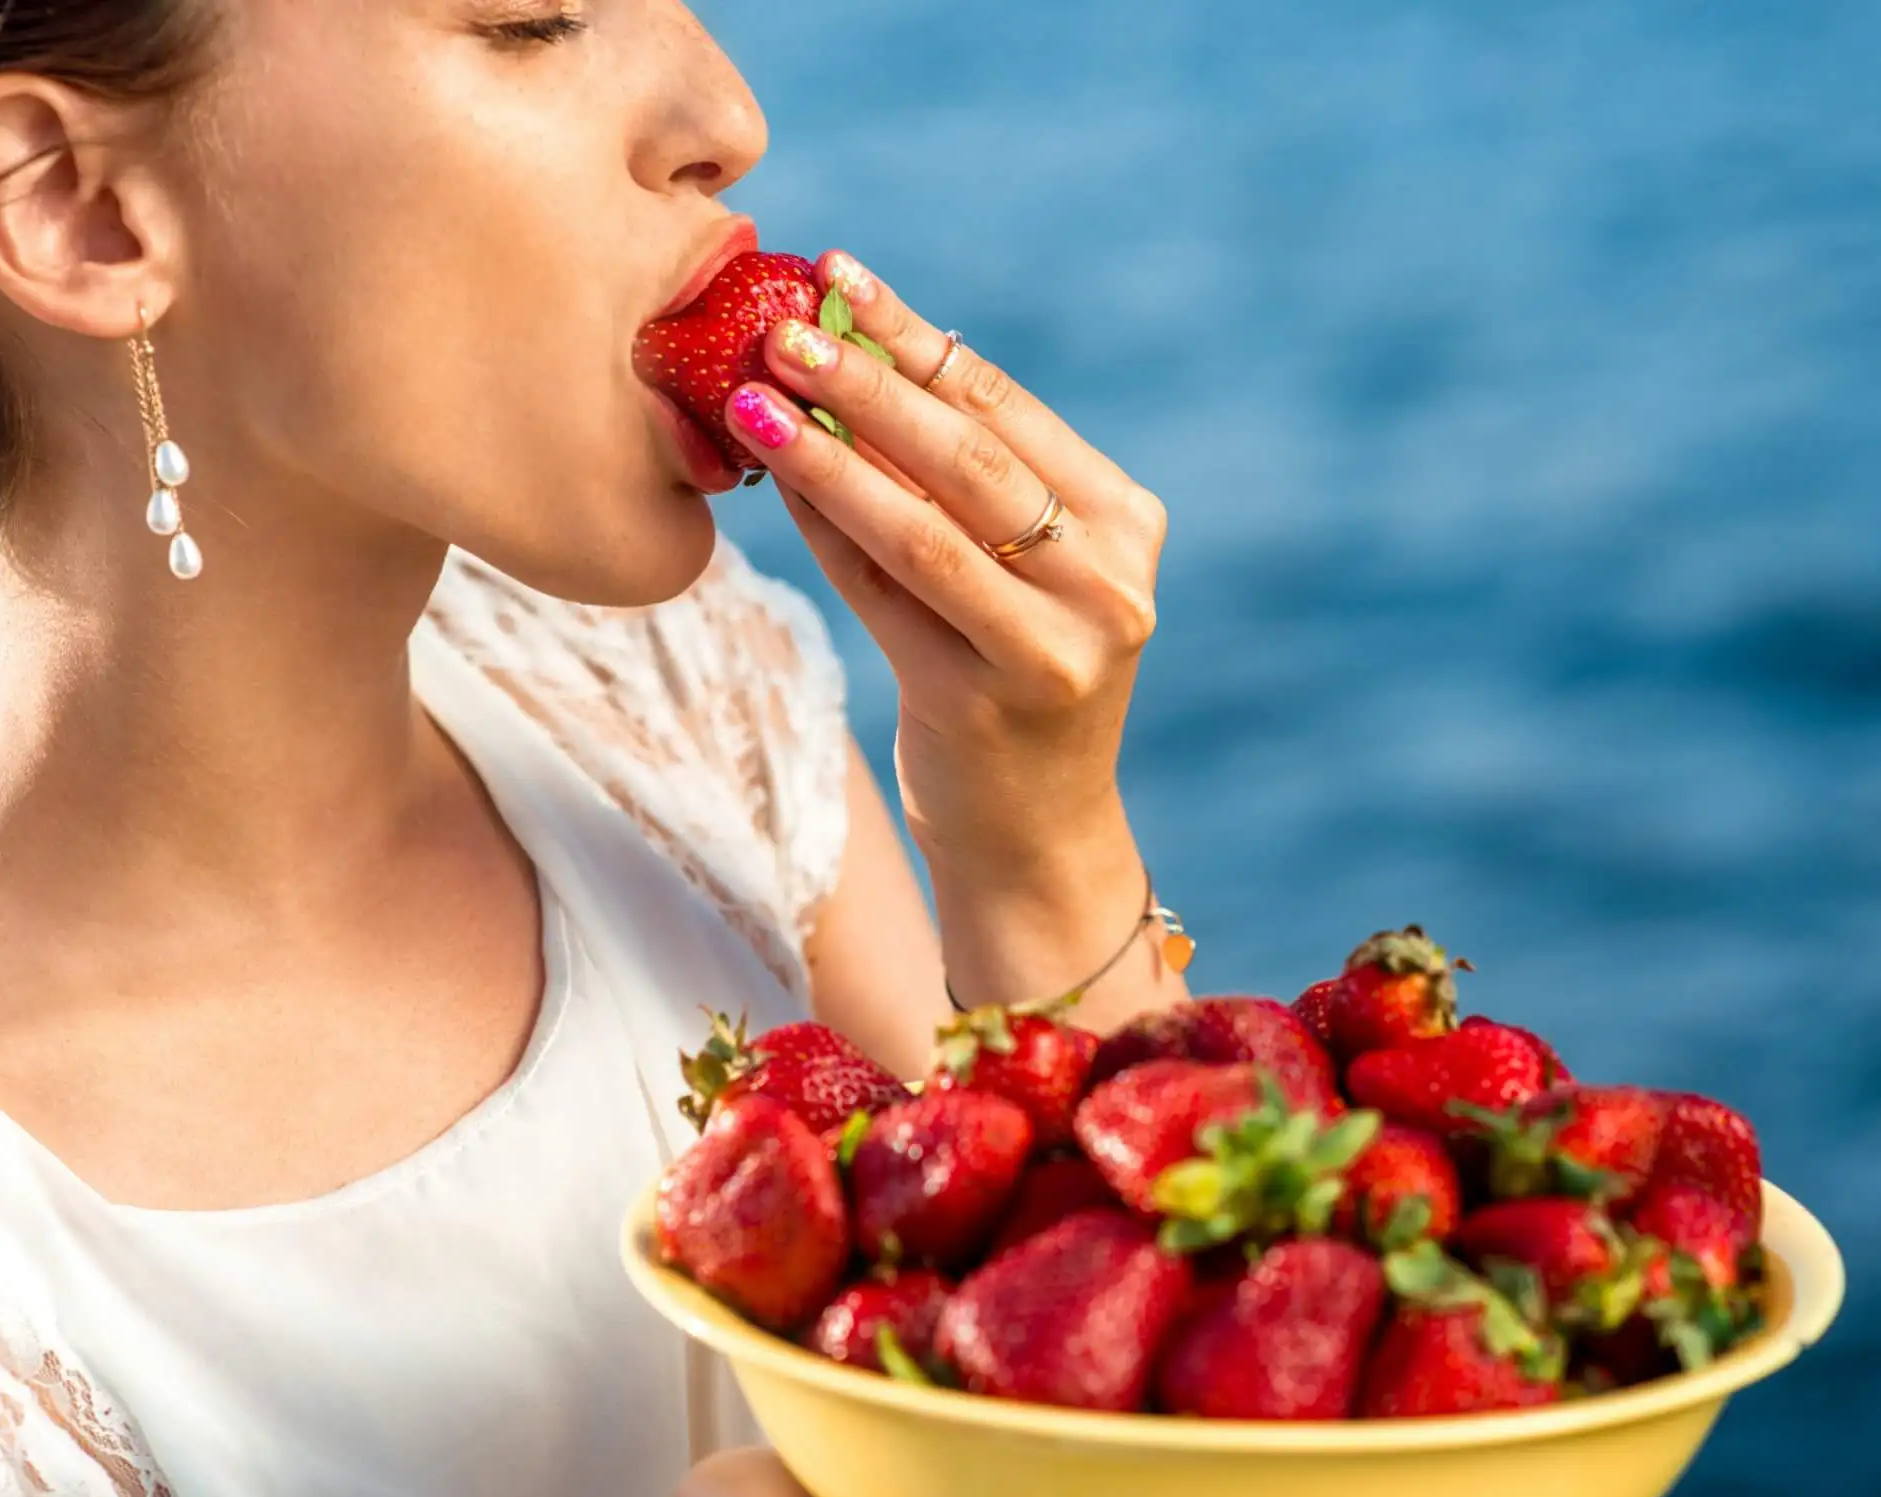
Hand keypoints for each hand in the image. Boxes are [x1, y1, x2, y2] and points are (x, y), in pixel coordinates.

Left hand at [724, 252, 1164, 887]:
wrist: (1036, 840)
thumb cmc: (1012, 685)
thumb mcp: (1013, 576)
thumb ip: (953, 485)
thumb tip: (840, 361)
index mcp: (1126, 524)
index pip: (1008, 408)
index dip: (916, 339)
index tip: (842, 273)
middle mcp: (1108, 580)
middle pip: (968, 455)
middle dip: (865, 379)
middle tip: (781, 323)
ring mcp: (1055, 644)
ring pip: (921, 524)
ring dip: (828, 451)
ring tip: (753, 393)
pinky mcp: (986, 699)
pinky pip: (885, 594)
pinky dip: (826, 532)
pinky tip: (771, 480)